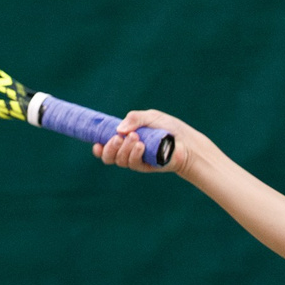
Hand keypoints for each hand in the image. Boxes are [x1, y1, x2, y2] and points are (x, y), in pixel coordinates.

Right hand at [91, 107, 207, 175]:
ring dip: (124, 149)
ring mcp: (137, 160)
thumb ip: (134, 119)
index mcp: (125, 138)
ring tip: (136, 138)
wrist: (187, 141)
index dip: (99, 147)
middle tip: (118, 138)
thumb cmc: (169, 128)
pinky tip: (141, 146)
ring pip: (120, 160)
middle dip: (109, 148)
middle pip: (108, 156)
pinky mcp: (146, 167)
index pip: (106, 146)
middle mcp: (128, 150)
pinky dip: (134, 154)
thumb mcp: (150, 117)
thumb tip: (119, 129)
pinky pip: (133, 164)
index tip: (97, 143)